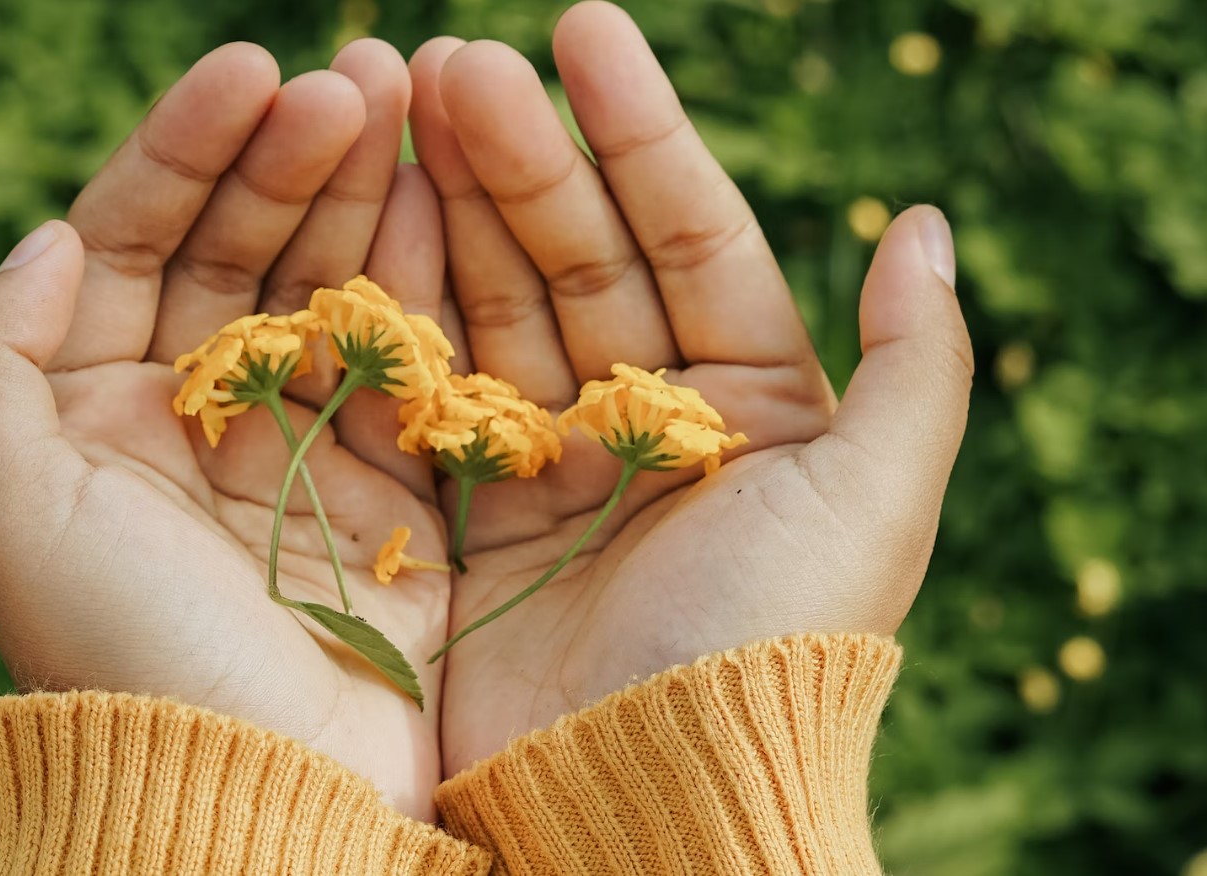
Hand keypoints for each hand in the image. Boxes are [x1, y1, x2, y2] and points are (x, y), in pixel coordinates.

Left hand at [0, 40, 453, 818]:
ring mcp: (300, 440)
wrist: (262, 787)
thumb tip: (51, 230)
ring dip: (365, 191)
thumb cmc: (125, 653)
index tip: (252, 70)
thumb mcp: (9, 508)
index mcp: (95, 407)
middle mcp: (196, 413)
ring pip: (328, 283)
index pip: (134, 239)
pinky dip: (423, 275)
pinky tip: (444, 197)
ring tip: (411, 101)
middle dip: (293, 155)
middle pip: (239, 247)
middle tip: (361, 73)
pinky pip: (404, 353)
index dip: (187, 148)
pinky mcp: (389, 480)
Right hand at [408, 2, 972, 776]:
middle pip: (579, 256)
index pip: (690, 232)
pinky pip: (433, 386)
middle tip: (456, 59)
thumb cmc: (771, 646)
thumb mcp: (872, 501)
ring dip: (453, 206)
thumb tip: (930, 225)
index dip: (639, 129)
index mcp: (749, 405)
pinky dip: (401, 306)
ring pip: (497, 305)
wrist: (648, 796)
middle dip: (522, 154)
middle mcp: (649, 424)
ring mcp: (550, 465)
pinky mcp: (469, 518)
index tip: (580, 29)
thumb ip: (918, 364)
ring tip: (401, 101)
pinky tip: (368, 220)